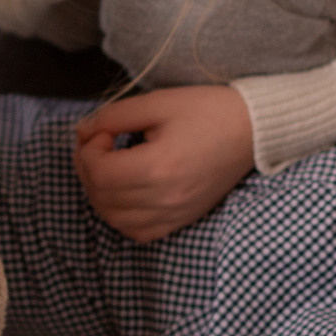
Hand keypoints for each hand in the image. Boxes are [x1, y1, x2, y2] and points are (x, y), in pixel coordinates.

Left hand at [72, 86, 253, 240]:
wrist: (252, 130)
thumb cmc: (207, 110)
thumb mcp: (157, 102)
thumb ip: (113, 116)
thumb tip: (82, 131)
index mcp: (159, 167)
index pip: (99, 173)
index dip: (88, 150)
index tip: (103, 131)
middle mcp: (166, 199)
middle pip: (101, 197)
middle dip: (87, 169)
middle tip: (98, 144)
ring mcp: (175, 214)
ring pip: (114, 220)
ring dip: (99, 194)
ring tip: (108, 166)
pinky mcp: (182, 219)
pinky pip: (138, 232)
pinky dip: (120, 215)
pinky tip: (124, 191)